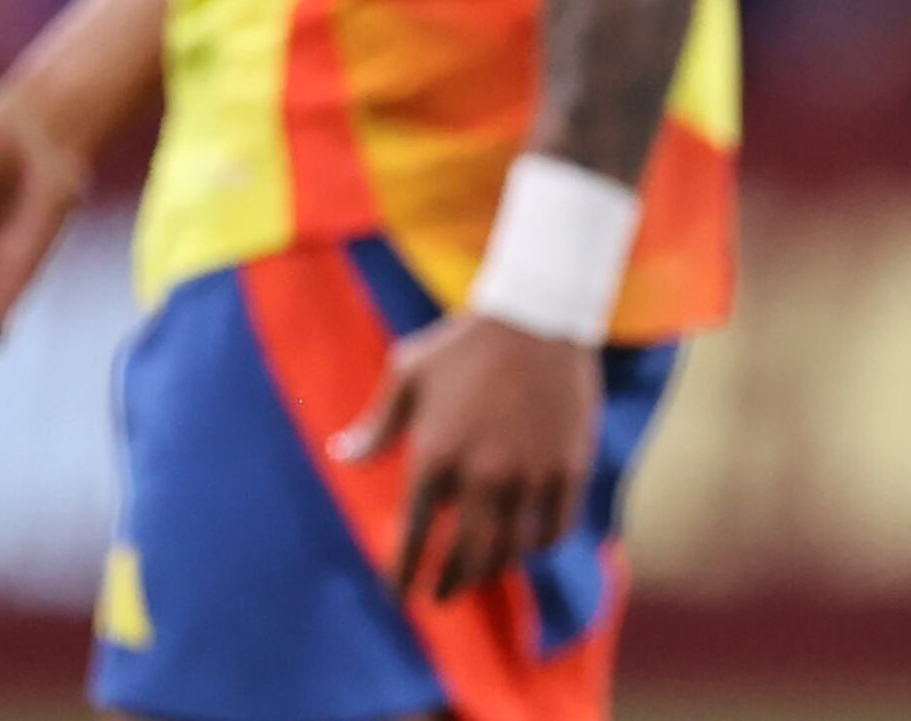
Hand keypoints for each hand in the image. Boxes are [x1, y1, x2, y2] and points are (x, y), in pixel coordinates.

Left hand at [335, 312, 598, 600]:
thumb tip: (343, 457)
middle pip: (463, 556)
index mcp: (436, 454)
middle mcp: (482, 474)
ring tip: (479, 575)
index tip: (398, 594)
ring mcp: (529, 474)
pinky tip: (526, 546)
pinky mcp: (568, 468)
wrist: (538, 313)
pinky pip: (554, 528)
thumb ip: (376, 424)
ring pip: (509, 550)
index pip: (413, 536)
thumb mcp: (408, 372)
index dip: (402, 573)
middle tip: (439, 597)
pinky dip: (538, 547)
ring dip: (490, 571)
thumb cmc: (464, 343)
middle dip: (447, 585)